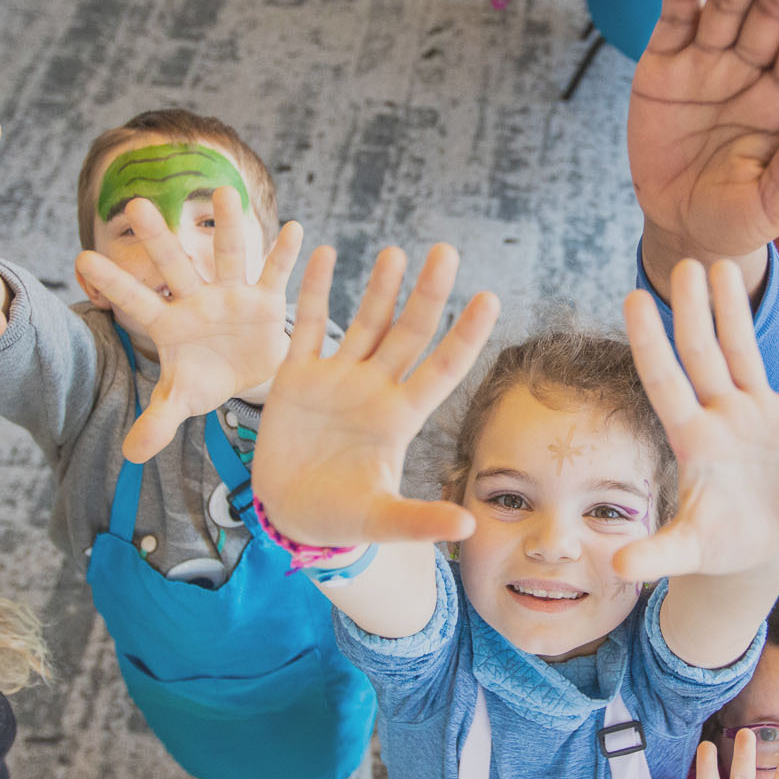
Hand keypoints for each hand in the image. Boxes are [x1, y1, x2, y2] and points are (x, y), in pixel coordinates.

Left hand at [74, 189, 301, 461]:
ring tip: (225, 190)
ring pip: (228, 256)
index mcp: (169, 324)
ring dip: (230, 225)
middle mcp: (197, 300)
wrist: (245, 374)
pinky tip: (296, 230)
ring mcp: (231, 295)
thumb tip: (130, 455)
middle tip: (137, 204)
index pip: (136, 302)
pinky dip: (286, 255)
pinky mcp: (265, 300)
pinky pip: (275, 275)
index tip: (82, 259)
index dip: (113, 282)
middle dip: (159, 239)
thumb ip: (157, 421)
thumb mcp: (182, 402)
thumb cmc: (205, 381)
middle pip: (174, 267)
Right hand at [251, 243, 499, 547]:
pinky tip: (326, 253)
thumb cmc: (341, 520)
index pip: (442, 368)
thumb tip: (467, 527)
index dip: (466, 335)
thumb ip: (419, 521)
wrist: (289, 516)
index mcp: (399, 418)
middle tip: (447, 251)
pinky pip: (307, 326)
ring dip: (381, 288)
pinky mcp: (296, 378)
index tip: (489, 298)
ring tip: (397, 251)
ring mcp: (336, 380)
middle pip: (409, 333)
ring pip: (365, 322)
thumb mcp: (381, 521)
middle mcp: (374, 390)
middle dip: (428, 293)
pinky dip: (315, 291)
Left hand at [613, 259, 778, 581]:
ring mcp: (759, 414)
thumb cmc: (717, 544)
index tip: (631, 298)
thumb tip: (615, 569)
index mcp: (691, 440)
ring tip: (726, 265)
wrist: (761, 548)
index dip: (650, 342)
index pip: (664, 381)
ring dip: (737, 311)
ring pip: (746, 351)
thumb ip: (655, 554)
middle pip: (704, 353)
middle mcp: (722, 416)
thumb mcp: (687, 550)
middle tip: (684, 261)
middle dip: (694, 309)